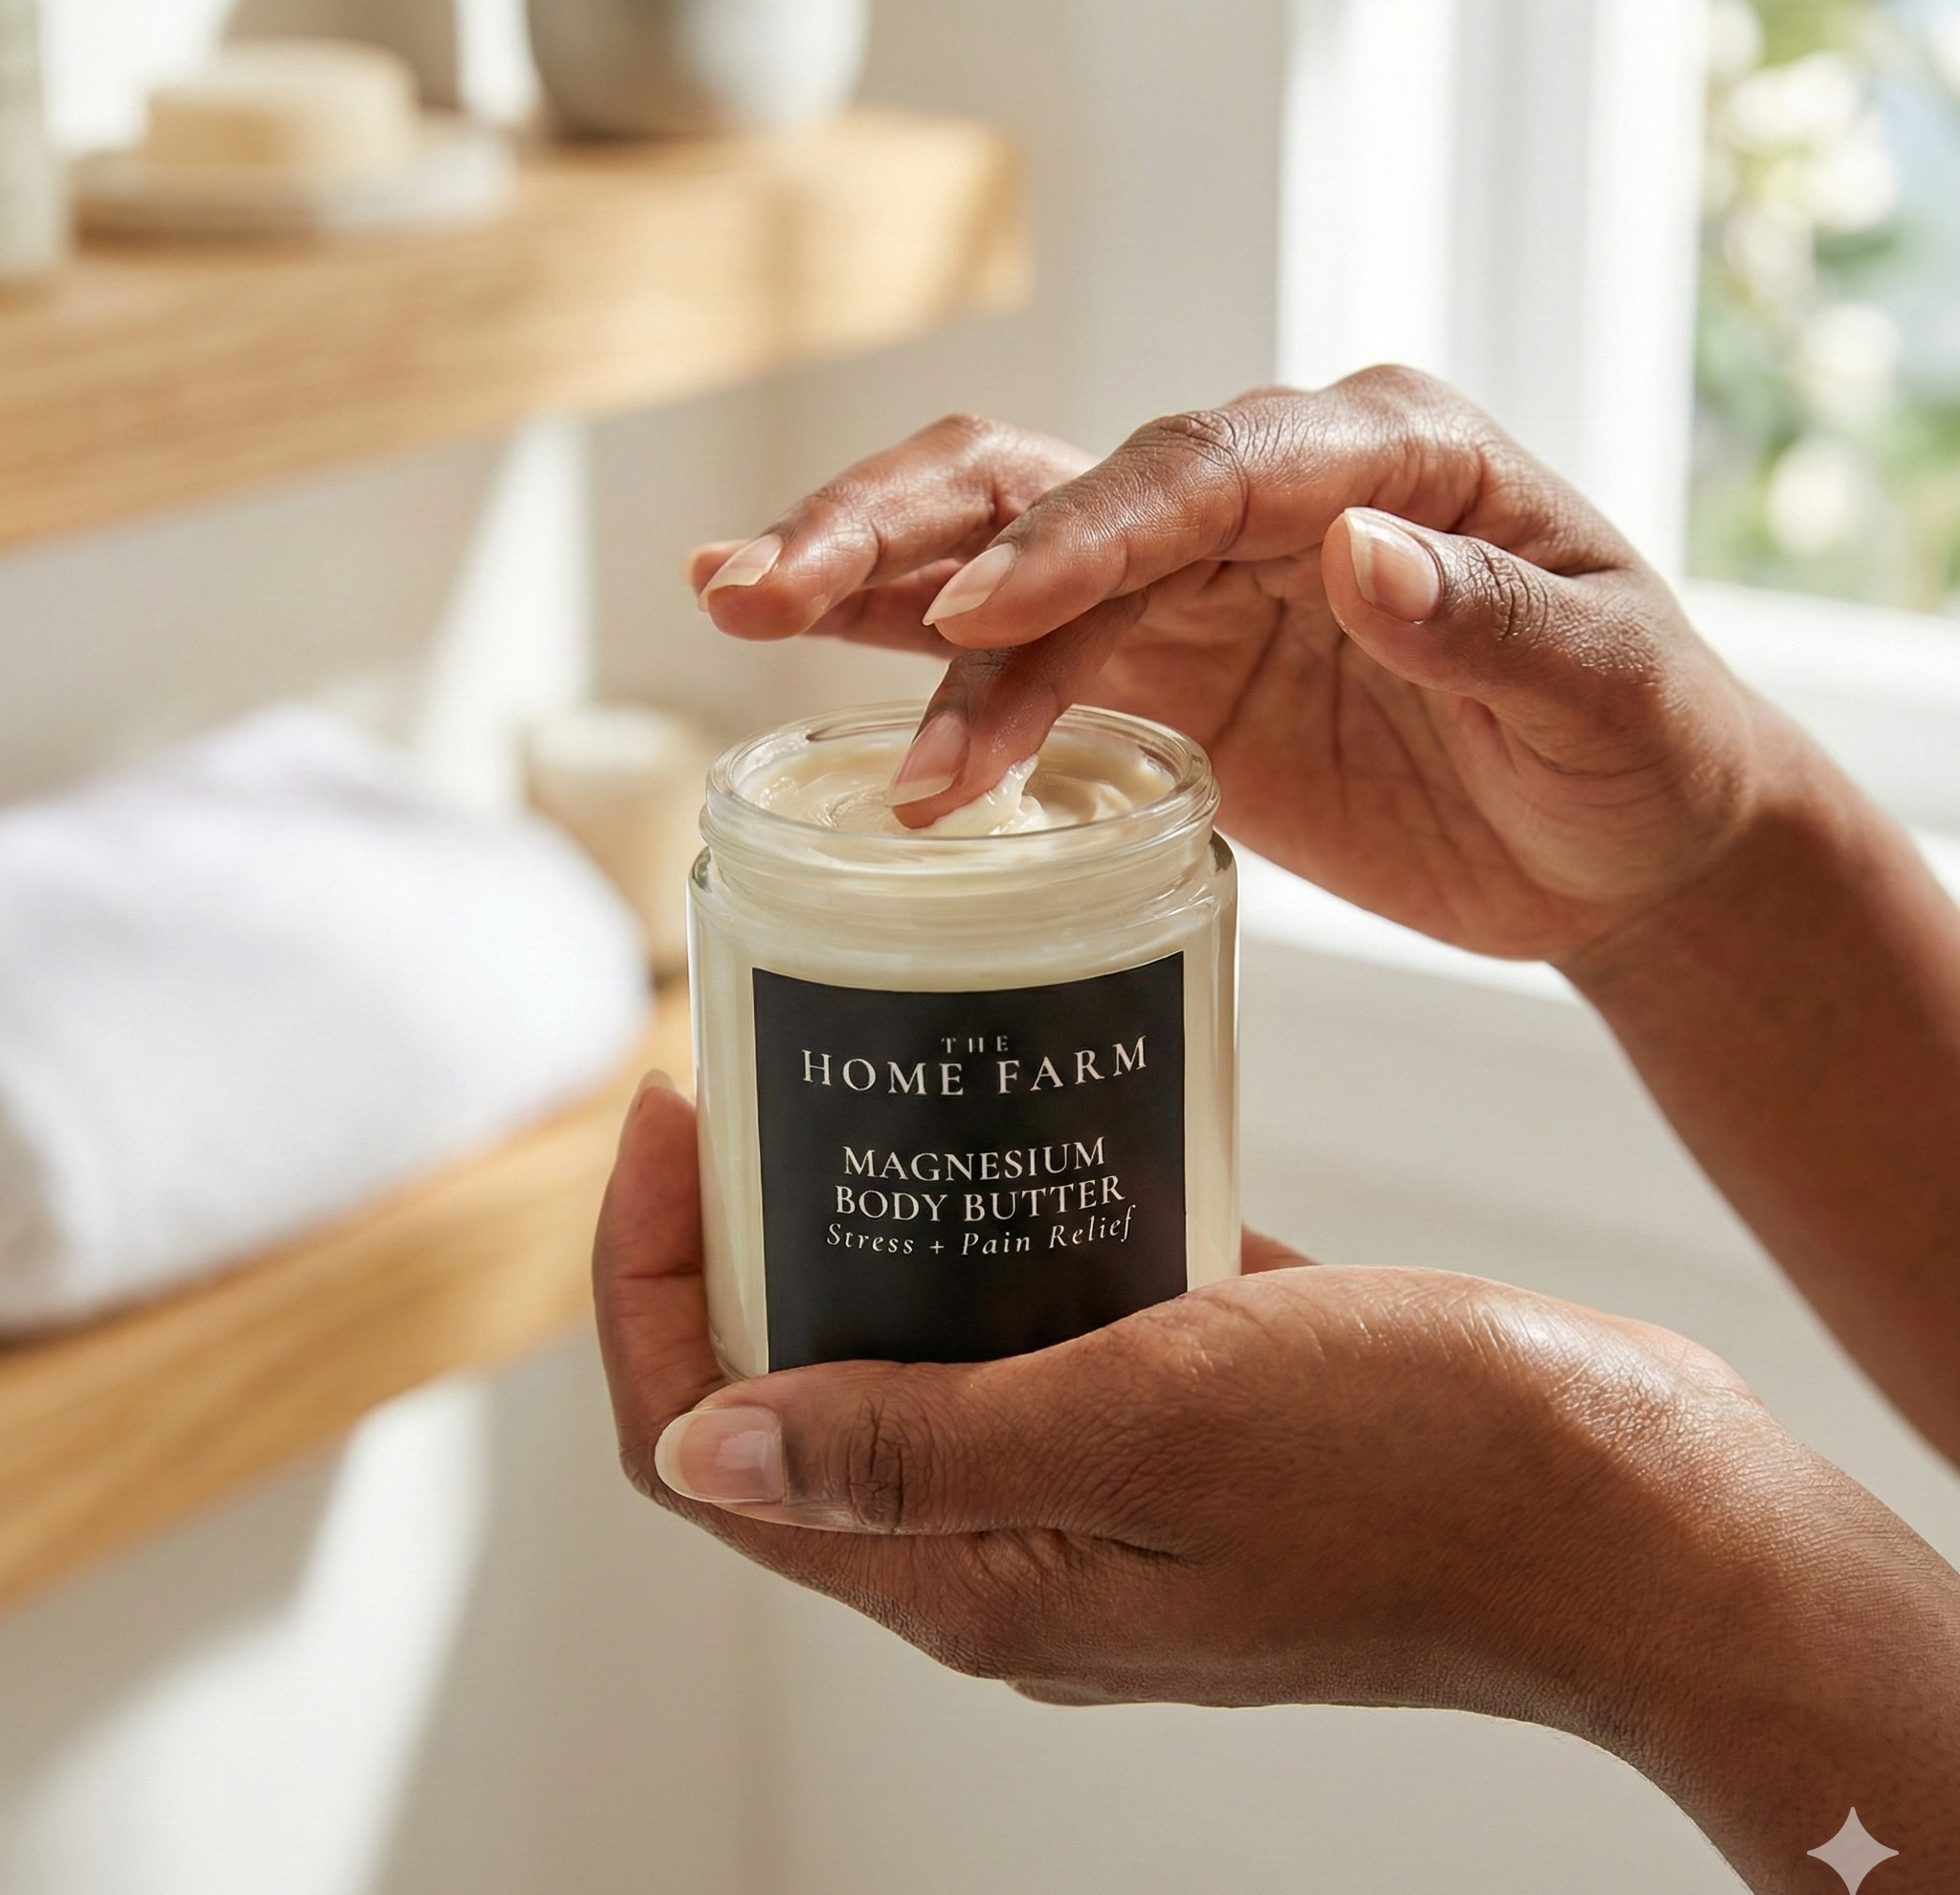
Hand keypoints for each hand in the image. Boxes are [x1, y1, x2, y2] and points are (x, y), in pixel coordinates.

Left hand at [598, 1079, 1959, 1894]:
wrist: (1642, 1511)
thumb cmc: (1425, 1475)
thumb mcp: (1153, 1432)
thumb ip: (920, 1449)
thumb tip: (701, 1457)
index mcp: (977, 1575)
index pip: (716, 1449)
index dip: (649, 1287)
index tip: (665, 1114)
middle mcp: (1017, 1543)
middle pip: (794, 1390)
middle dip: (731, 1238)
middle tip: (739, 1074)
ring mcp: (1101, 1484)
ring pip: (916, 1348)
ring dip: (861, 1222)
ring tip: (851, 1073)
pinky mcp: (1183, 1423)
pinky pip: (1044, 1322)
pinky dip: (1004, 1229)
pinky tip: (1019, 1119)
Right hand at [689, 368, 1784, 963]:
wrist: (1617, 845)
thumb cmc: (1639, 754)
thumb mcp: (1607, 694)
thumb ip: (1488, 623)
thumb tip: (1354, 553)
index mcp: (1387, 455)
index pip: (1211, 461)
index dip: (1089, 530)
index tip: (989, 611)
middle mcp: (1268, 493)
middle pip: (1059, 475)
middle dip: (913, 530)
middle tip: (773, 589)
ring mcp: (1200, 580)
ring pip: (1004, 544)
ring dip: (871, 578)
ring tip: (734, 604)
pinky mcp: (1161, 668)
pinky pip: (1019, 648)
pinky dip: (915, 659)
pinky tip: (800, 662)